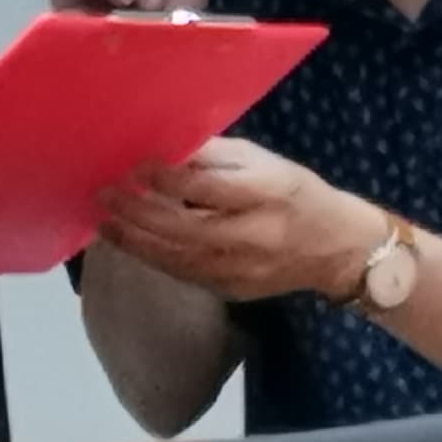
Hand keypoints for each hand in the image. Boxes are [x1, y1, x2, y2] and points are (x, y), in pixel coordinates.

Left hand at [98, 138, 380, 301]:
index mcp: (266, 194)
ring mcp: (242, 270)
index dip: (167, 179)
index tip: (136, 165)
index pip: (207, 188)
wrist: (337, 249)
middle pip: (185, 229)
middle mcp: (254, 236)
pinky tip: (132, 243)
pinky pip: (186, 275)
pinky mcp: (233, 291)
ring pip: (178, 259)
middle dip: (139, 213)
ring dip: (136, 242)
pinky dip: (155, 258)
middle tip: (105, 196)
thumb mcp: (265, 162)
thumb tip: (168, 149)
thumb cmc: (296, 192)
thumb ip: (217, 157)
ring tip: (105, 223)